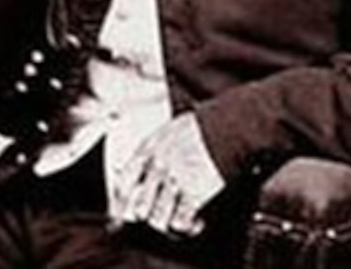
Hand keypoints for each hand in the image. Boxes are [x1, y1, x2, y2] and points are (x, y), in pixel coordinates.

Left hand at [109, 112, 224, 236]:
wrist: (230, 125)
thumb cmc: (204, 124)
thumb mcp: (168, 129)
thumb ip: (152, 149)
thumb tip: (137, 165)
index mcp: (149, 149)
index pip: (123, 184)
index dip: (120, 204)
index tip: (121, 215)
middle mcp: (157, 166)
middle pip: (139, 208)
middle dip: (147, 215)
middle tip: (158, 215)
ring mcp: (174, 181)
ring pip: (157, 220)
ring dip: (168, 222)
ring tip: (178, 218)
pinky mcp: (193, 194)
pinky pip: (180, 223)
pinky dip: (187, 227)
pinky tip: (195, 221)